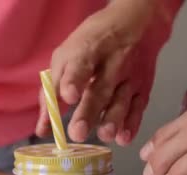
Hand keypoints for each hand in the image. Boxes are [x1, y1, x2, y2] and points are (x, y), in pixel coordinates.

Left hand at [37, 0, 171, 145]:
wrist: (137, 25)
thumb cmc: (93, 44)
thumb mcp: (66, 55)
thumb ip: (52, 90)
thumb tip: (43, 126)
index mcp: (88, 51)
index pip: (80, 65)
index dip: (74, 80)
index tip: (69, 96)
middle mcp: (111, 64)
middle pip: (100, 90)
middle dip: (89, 111)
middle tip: (78, 132)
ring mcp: (130, 77)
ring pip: (121, 101)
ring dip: (112, 120)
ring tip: (104, 135)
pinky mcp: (143, 88)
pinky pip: (138, 108)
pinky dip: (132, 124)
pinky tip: (123, 138)